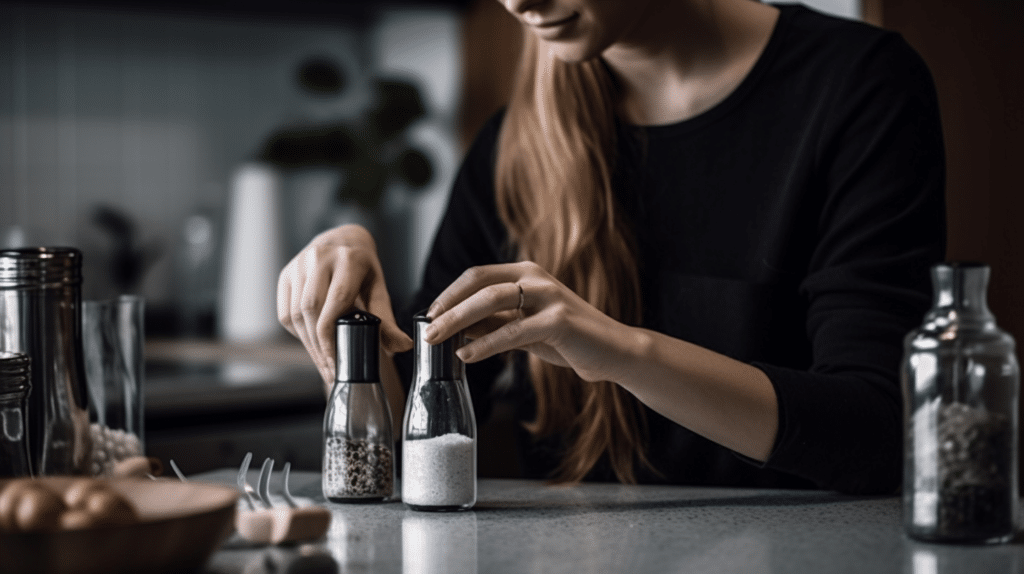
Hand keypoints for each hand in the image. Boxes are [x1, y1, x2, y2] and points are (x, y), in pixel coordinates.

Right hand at [278, 225, 412, 384]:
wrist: (343, 241)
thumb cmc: (362, 269)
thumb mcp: (379, 289)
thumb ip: (387, 320)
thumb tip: (403, 346)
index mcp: (349, 260)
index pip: (336, 302)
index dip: (332, 336)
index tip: (337, 362)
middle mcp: (320, 257)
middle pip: (311, 310)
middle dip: (319, 346)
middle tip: (330, 370)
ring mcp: (299, 264)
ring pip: (295, 313)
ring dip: (308, 344)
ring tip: (322, 363)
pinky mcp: (286, 274)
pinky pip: (285, 312)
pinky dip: (298, 332)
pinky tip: (311, 342)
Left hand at [424, 261, 635, 382]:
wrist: (613, 352)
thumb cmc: (568, 339)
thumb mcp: (524, 328)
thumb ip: (494, 324)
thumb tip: (455, 327)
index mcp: (527, 273)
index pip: (477, 275)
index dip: (449, 293)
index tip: (429, 314)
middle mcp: (537, 278)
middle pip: (479, 284)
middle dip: (447, 307)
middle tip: (426, 328)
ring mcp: (549, 296)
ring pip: (492, 301)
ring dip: (458, 320)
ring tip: (438, 338)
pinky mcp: (559, 321)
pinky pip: (512, 332)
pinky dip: (485, 344)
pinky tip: (467, 356)